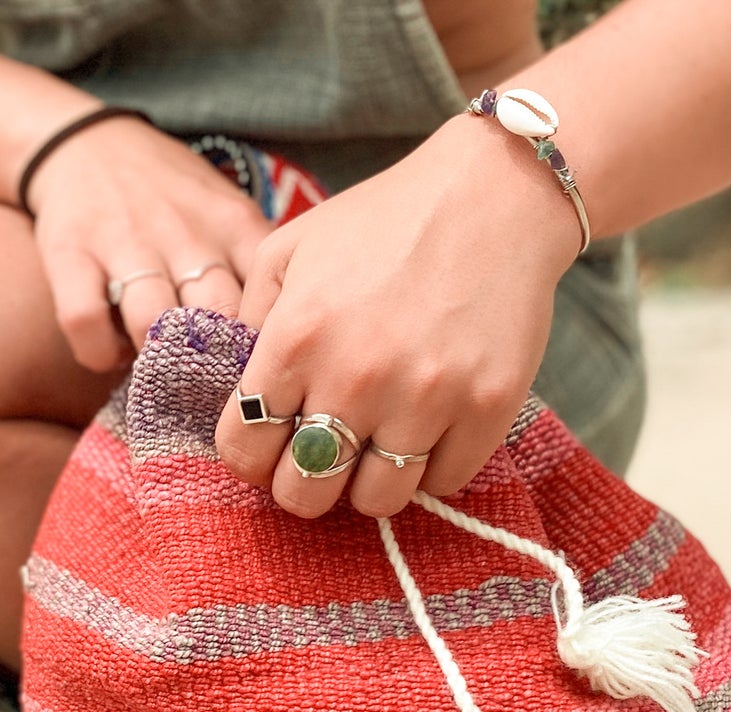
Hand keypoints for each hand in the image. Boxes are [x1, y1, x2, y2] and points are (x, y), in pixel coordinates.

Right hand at [26, 114, 274, 371]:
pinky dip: (99, 353)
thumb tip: (287, 337)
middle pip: (213, 317)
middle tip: (208, 391)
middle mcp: (182, 232)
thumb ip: (256, 267)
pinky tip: (111, 351)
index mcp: (232, 224)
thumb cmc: (170, 196)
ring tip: (155, 368)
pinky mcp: (71, 253)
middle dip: (214, 366)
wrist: (88, 143)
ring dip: (153, 362)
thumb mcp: (228, 212)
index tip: (260, 376)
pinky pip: (87, 322)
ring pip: (149, 324)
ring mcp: (125, 242)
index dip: (266, 349)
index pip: (267, 297)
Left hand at [214, 119, 582, 517]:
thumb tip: (235, 389)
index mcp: (296, 338)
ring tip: (379, 442)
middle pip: (305, 494)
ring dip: (371, 481)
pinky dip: (432, 466)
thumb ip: (250, 321)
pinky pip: (442, 483)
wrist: (495, 191)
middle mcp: (356, 377)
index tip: (271, 445)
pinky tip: (430, 426)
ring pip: (376, 501)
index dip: (252, 457)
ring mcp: (425, 398)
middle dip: (306, 482)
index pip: (243, 451)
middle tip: (323, 456)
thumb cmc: (383, 221)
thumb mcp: (290, 249)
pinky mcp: (486, 408)